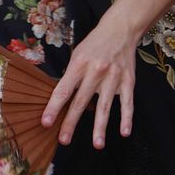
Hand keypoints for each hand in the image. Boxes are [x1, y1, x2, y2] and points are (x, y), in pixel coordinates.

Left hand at [41, 10, 140, 148]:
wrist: (120, 29)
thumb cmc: (94, 44)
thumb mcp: (77, 55)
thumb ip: (71, 77)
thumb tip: (60, 102)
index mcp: (79, 65)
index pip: (63, 90)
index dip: (53, 108)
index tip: (46, 123)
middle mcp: (96, 71)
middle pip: (81, 102)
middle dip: (71, 122)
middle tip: (64, 140)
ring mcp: (114, 77)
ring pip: (105, 106)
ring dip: (100, 127)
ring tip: (97, 144)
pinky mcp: (128, 80)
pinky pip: (127, 102)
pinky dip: (127, 117)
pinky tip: (125, 132)